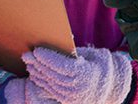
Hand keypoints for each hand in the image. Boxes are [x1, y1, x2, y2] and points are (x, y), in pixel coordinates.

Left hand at [4, 47, 131, 103]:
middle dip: (38, 64)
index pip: (62, 66)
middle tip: (27, 54)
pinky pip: (51, 90)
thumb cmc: (99, 64)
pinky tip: (34, 73)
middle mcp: (78, 88)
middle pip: (53, 75)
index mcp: (85, 74)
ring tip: (28, 63)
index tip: (37, 50)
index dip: (48, 58)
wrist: (110, 87)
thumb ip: (73, 51)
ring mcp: (72, 97)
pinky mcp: (67, 101)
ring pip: (50, 83)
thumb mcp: (90, 54)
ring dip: (37, 73)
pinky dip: (41, 82)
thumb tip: (56, 39)